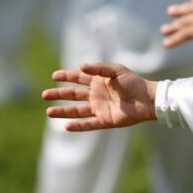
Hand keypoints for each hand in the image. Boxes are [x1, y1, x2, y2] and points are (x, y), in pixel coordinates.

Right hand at [42, 63, 157, 130]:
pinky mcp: (105, 120)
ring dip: (63, 111)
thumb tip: (80, 66)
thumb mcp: (116, 70)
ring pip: (77, 111)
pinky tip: (66, 126)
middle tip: (44, 95)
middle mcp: (97, 95)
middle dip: (59, 94)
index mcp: (99, 81)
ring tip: (49, 112)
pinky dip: (78, 126)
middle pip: (73, 95)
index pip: (78, 78)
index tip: (54, 76)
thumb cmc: (134, 82)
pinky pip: (89, 124)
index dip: (66, 77)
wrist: (148, 99)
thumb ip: (99, 68)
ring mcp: (100, 108)